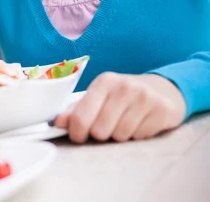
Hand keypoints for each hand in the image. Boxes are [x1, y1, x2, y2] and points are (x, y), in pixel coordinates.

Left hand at [55, 72, 186, 142]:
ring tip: (126, 122)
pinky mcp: (162, 109)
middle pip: (100, 132)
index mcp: (104, 81)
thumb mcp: (99, 97)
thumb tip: (56, 122)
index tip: (80, 135)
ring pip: (120, 137)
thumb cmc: (122, 96)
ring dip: (120, 135)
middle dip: (102, 134)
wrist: (161, 90)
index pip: (81, 118)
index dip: (77, 133)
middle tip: (108, 125)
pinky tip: (141, 122)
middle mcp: (124, 86)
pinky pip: (140, 138)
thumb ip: (77, 110)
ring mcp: (145, 97)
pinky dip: (138, 136)